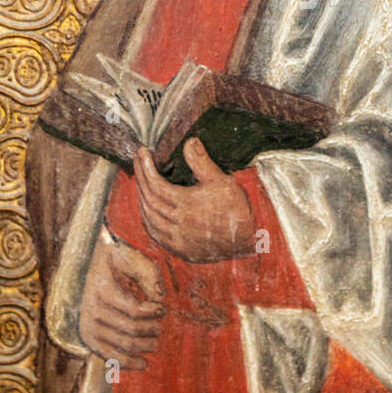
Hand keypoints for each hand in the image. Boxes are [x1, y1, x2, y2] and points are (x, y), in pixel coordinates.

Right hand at [79, 226, 165, 366]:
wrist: (90, 263)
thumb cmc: (116, 259)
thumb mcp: (132, 257)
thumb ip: (148, 274)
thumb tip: (159, 300)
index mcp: (101, 288)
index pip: (134, 310)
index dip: (153, 312)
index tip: (163, 309)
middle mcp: (91, 309)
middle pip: (131, 330)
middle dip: (151, 330)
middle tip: (160, 327)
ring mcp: (87, 325)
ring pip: (123, 345)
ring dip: (144, 345)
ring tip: (155, 341)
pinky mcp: (87, 336)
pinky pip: (108, 355)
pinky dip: (126, 362)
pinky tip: (143, 364)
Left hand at [134, 139, 255, 262]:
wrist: (252, 238)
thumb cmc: (238, 207)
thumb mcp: (221, 180)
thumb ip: (201, 162)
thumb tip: (189, 142)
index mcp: (187, 205)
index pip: (156, 185)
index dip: (145, 168)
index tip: (142, 153)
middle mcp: (179, 224)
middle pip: (149, 200)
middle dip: (141, 179)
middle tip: (138, 161)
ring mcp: (179, 240)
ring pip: (149, 219)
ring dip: (142, 200)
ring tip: (141, 182)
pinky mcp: (182, 250)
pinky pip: (156, 235)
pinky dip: (148, 220)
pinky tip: (149, 210)